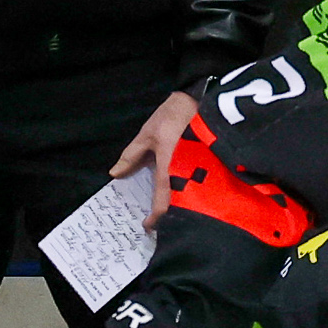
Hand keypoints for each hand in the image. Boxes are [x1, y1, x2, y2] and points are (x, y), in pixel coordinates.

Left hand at [112, 90, 199, 228]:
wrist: (203, 101)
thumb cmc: (173, 116)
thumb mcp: (148, 134)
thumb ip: (132, 156)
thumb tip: (115, 174)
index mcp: (169, 169)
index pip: (162, 201)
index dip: (155, 217)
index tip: (148, 226)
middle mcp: (188, 175)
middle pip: (180, 206)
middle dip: (171, 217)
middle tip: (161, 223)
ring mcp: (203, 173)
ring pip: (192, 200)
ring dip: (181, 208)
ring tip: (172, 212)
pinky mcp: (212, 168)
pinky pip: (201, 187)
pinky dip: (191, 195)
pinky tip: (186, 195)